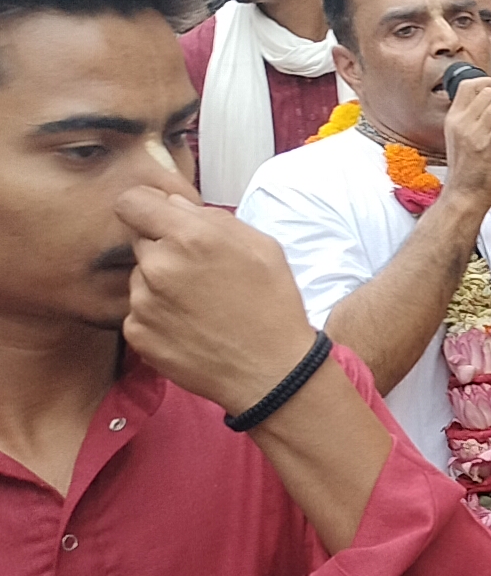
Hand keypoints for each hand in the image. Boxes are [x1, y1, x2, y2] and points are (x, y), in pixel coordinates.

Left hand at [115, 188, 319, 415]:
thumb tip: (176, 206)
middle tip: (199, 272)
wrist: (270, 372)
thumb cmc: (273, 308)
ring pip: (140, 277)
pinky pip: (138, 310)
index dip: (146, 208)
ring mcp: (143, 302)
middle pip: (139, 241)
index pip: (132, 202)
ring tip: (200, 304)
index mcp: (191, 237)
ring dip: (161, 283)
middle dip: (163, 248)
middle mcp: (159, 266)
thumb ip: (214, 218)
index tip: (159, 218)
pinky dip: (159, 315)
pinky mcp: (137, 332)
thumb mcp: (263, 247)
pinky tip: (190, 326)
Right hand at [441, 76, 490, 209]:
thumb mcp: (461, 140)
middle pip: (486, 90)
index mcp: (453, 120)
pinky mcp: (489, 149)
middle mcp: (461, 124)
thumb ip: (472, 122)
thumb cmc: (467, 173)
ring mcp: (474, 136)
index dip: (490, 81)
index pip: (468, 85)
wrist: (463, 198)